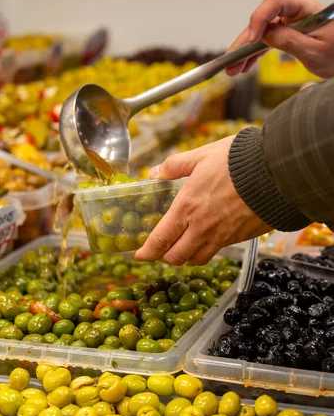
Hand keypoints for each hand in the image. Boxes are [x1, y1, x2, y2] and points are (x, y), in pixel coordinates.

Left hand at [134, 136, 270, 264]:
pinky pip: (217, 251)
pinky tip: (207, 238)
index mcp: (186, 207)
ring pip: (197, 259)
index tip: (139, 255)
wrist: (276, 172)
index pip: (160, 240)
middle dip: (164, 257)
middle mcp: (201, 227)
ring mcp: (221, 235)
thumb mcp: (201, 156)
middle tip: (160, 250)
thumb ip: (175, 166)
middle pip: (176, 257)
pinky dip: (207, 250)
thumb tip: (155, 173)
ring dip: (186, 256)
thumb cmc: (237, 161)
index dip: (146, 252)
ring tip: (183, 246)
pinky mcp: (239, 238)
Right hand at [226, 0, 333, 78]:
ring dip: (245, 51)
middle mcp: (294, 11)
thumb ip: (289, 40)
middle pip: (262, 20)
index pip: (275, 2)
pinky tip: (244, 66)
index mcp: (305, 8)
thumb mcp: (314, 50)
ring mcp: (289, 22)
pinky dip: (254, 54)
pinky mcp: (287, 33)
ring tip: (233, 69)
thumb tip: (264, 35)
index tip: (252, 39)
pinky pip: (266, 41)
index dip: (259, 18)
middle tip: (231, 60)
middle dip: (244, 40)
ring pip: (260, 33)